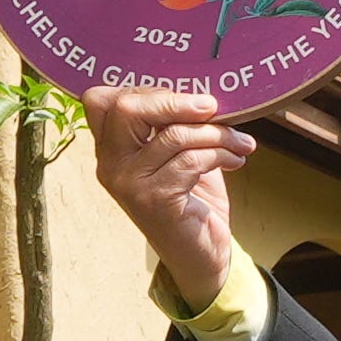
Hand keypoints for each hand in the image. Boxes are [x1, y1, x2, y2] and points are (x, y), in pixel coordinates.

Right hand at [85, 80, 255, 313]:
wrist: (201, 255)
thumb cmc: (191, 198)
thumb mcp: (177, 152)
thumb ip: (173, 122)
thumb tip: (200, 86)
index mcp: (109, 149)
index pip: (101, 99)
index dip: (145, 89)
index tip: (185, 98)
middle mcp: (110, 165)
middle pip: (127, 107)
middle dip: (176, 100)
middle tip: (212, 107)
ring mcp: (128, 184)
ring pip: (174, 135)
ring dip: (216, 133)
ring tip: (238, 142)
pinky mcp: (155, 201)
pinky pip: (191, 160)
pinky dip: (221, 154)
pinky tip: (237, 159)